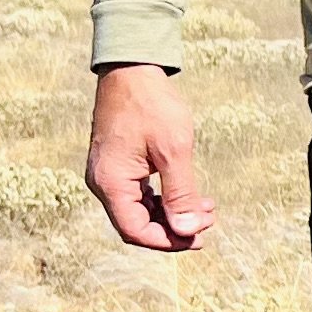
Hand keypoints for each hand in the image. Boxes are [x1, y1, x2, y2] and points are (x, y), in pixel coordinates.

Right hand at [85, 64, 216, 250]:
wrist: (132, 70)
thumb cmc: (152, 105)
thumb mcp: (174, 150)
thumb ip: (181, 193)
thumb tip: (186, 232)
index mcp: (111, 183)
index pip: (136, 231)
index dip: (168, 240)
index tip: (199, 236)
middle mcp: (103, 183)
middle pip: (136, 225)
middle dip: (174, 228)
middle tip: (208, 221)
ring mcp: (108, 174)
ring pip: (139, 211)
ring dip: (172, 214)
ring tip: (206, 209)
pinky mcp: (116, 165)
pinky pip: (138, 195)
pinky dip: (163, 200)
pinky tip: (189, 195)